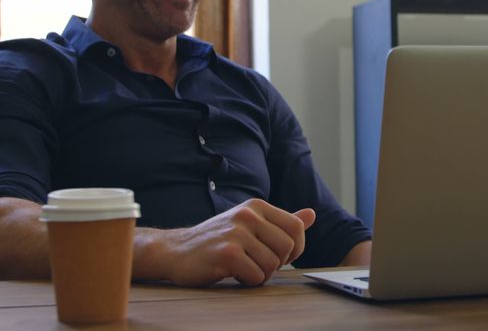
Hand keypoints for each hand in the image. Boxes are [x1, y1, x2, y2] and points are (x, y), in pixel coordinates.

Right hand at [146, 199, 315, 286]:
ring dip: (260, 274)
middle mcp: (248, 215)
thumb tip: (311, 214)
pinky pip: (256, 276)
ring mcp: (237, 233)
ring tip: (242, 267)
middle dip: (277, 263)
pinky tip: (232, 272)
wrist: (176, 251)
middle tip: (257, 263)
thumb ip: (281, 221)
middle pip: (288, 247)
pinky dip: (247, 281)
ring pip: (272, 265)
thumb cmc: (217, 240)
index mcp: (256, 206)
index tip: (280, 255)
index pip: (296, 226)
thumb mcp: (249, 224)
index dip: (295, 247)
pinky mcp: (227, 253)